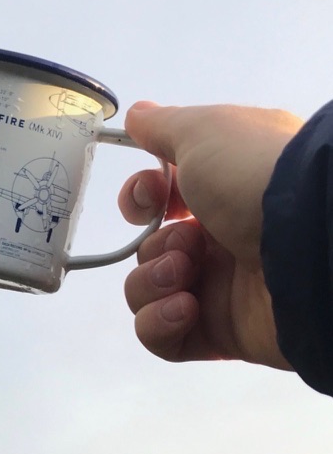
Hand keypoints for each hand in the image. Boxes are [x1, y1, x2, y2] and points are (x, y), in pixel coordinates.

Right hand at [118, 101, 302, 368]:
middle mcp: (226, 239)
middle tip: (187, 241)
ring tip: (187, 274)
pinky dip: (161, 322)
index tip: (148, 198)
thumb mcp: (205, 131)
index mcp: (227, 192)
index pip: (164, 200)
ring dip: (151, 281)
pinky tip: (187, 307)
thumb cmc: (259, 177)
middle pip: (152, 249)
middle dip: (154, 245)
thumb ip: (163, 125)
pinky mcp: (223, 333)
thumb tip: (138, 116)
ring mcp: (225, 289)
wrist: (314, 243)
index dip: (140, 199)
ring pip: (149, 292)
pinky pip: (164, 337)